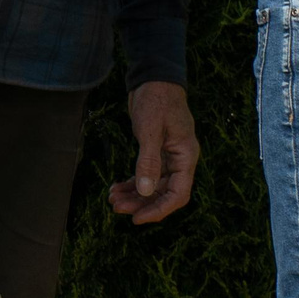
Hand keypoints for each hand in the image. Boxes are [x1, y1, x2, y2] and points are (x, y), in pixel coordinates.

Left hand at [110, 81, 196, 224]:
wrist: (153, 78)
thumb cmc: (156, 100)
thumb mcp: (150, 130)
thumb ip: (148, 161)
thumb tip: (144, 192)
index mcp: (185, 156)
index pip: (178, 194)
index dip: (159, 210)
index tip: (137, 219)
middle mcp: (179, 160)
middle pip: (163, 194)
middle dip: (140, 203)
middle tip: (116, 207)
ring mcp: (168, 157)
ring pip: (153, 187)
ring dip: (134, 195)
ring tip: (112, 198)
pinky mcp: (155, 152)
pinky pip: (146, 175)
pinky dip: (132, 183)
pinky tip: (116, 187)